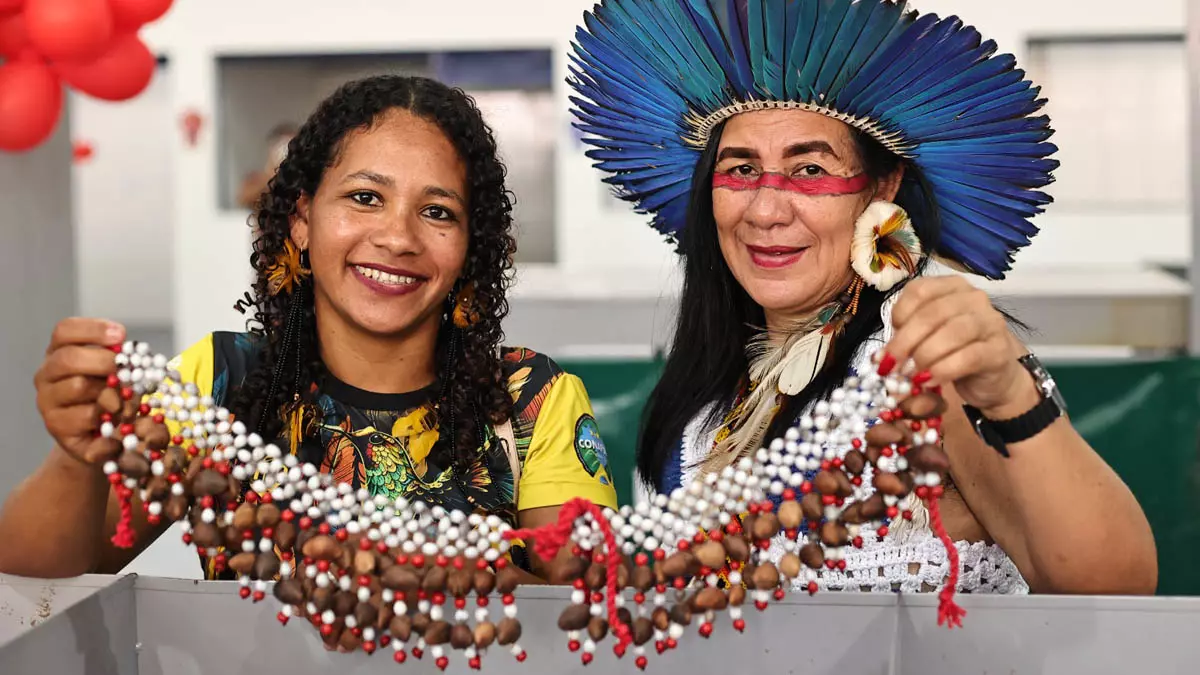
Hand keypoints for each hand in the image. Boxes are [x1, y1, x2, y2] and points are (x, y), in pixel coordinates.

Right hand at [35, 318, 126, 463]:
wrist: (102, 438)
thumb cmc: (111, 396)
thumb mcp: (116, 373)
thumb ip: (120, 361)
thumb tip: (132, 356)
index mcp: (59, 353)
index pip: (65, 331)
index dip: (93, 329)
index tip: (120, 334)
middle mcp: (46, 376)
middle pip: (68, 359)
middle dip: (103, 361)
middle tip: (126, 369)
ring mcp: (48, 402)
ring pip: (78, 387)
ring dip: (110, 392)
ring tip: (125, 402)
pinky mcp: (58, 428)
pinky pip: (86, 417)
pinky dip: (109, 417)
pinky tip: (117, 421)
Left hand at [883, 277, 1036, 418]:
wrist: (991, 378)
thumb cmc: (953, 352)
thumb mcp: (925, 338)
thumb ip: (905, 338)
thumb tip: (880, 357)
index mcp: (952, 287)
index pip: (920, 290)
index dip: (900, 314)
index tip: (891, 337)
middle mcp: (974, 298)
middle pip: (933, 314)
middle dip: (905, 342)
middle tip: (890, 366)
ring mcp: (991, 322)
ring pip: (952, 334)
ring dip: (924, 356)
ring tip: (909, 375)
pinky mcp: (999, 350)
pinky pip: (968, 358)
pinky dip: (943, 371)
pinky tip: (928, 382)